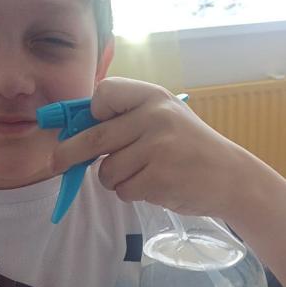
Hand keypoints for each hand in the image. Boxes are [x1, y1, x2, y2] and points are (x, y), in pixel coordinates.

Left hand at [50, 77, 245, 217]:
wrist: (230, 177)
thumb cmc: (187, 147)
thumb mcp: (163, 118)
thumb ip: (125, 119)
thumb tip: (70, 132)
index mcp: (153, 96)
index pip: (104, 93)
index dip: (92, 112)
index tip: (91, 124)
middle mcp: (154, 117)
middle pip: (93, 138)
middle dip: (69, 154)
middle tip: (55, 163)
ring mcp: (157, 148)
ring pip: (107, 171)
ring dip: (116, 179)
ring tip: (144, 174)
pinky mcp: (159, 178)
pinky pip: (123, 190)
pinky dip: (132, 193)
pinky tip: (156, 185)